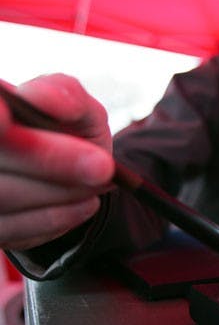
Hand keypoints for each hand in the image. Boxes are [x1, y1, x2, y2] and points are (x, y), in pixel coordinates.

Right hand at [0, 74, 113, 249]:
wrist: (77, 174)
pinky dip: (57, 218)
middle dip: (51, 162)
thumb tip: (40, 99)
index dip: (1, 126)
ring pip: (3, 197)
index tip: (8, 118)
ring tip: (99, 181)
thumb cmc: (70, 133)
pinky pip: (13, 230)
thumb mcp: (79, 108)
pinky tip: (86, 204)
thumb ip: (65, 94)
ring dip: (62, 192)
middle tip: (102, 166)